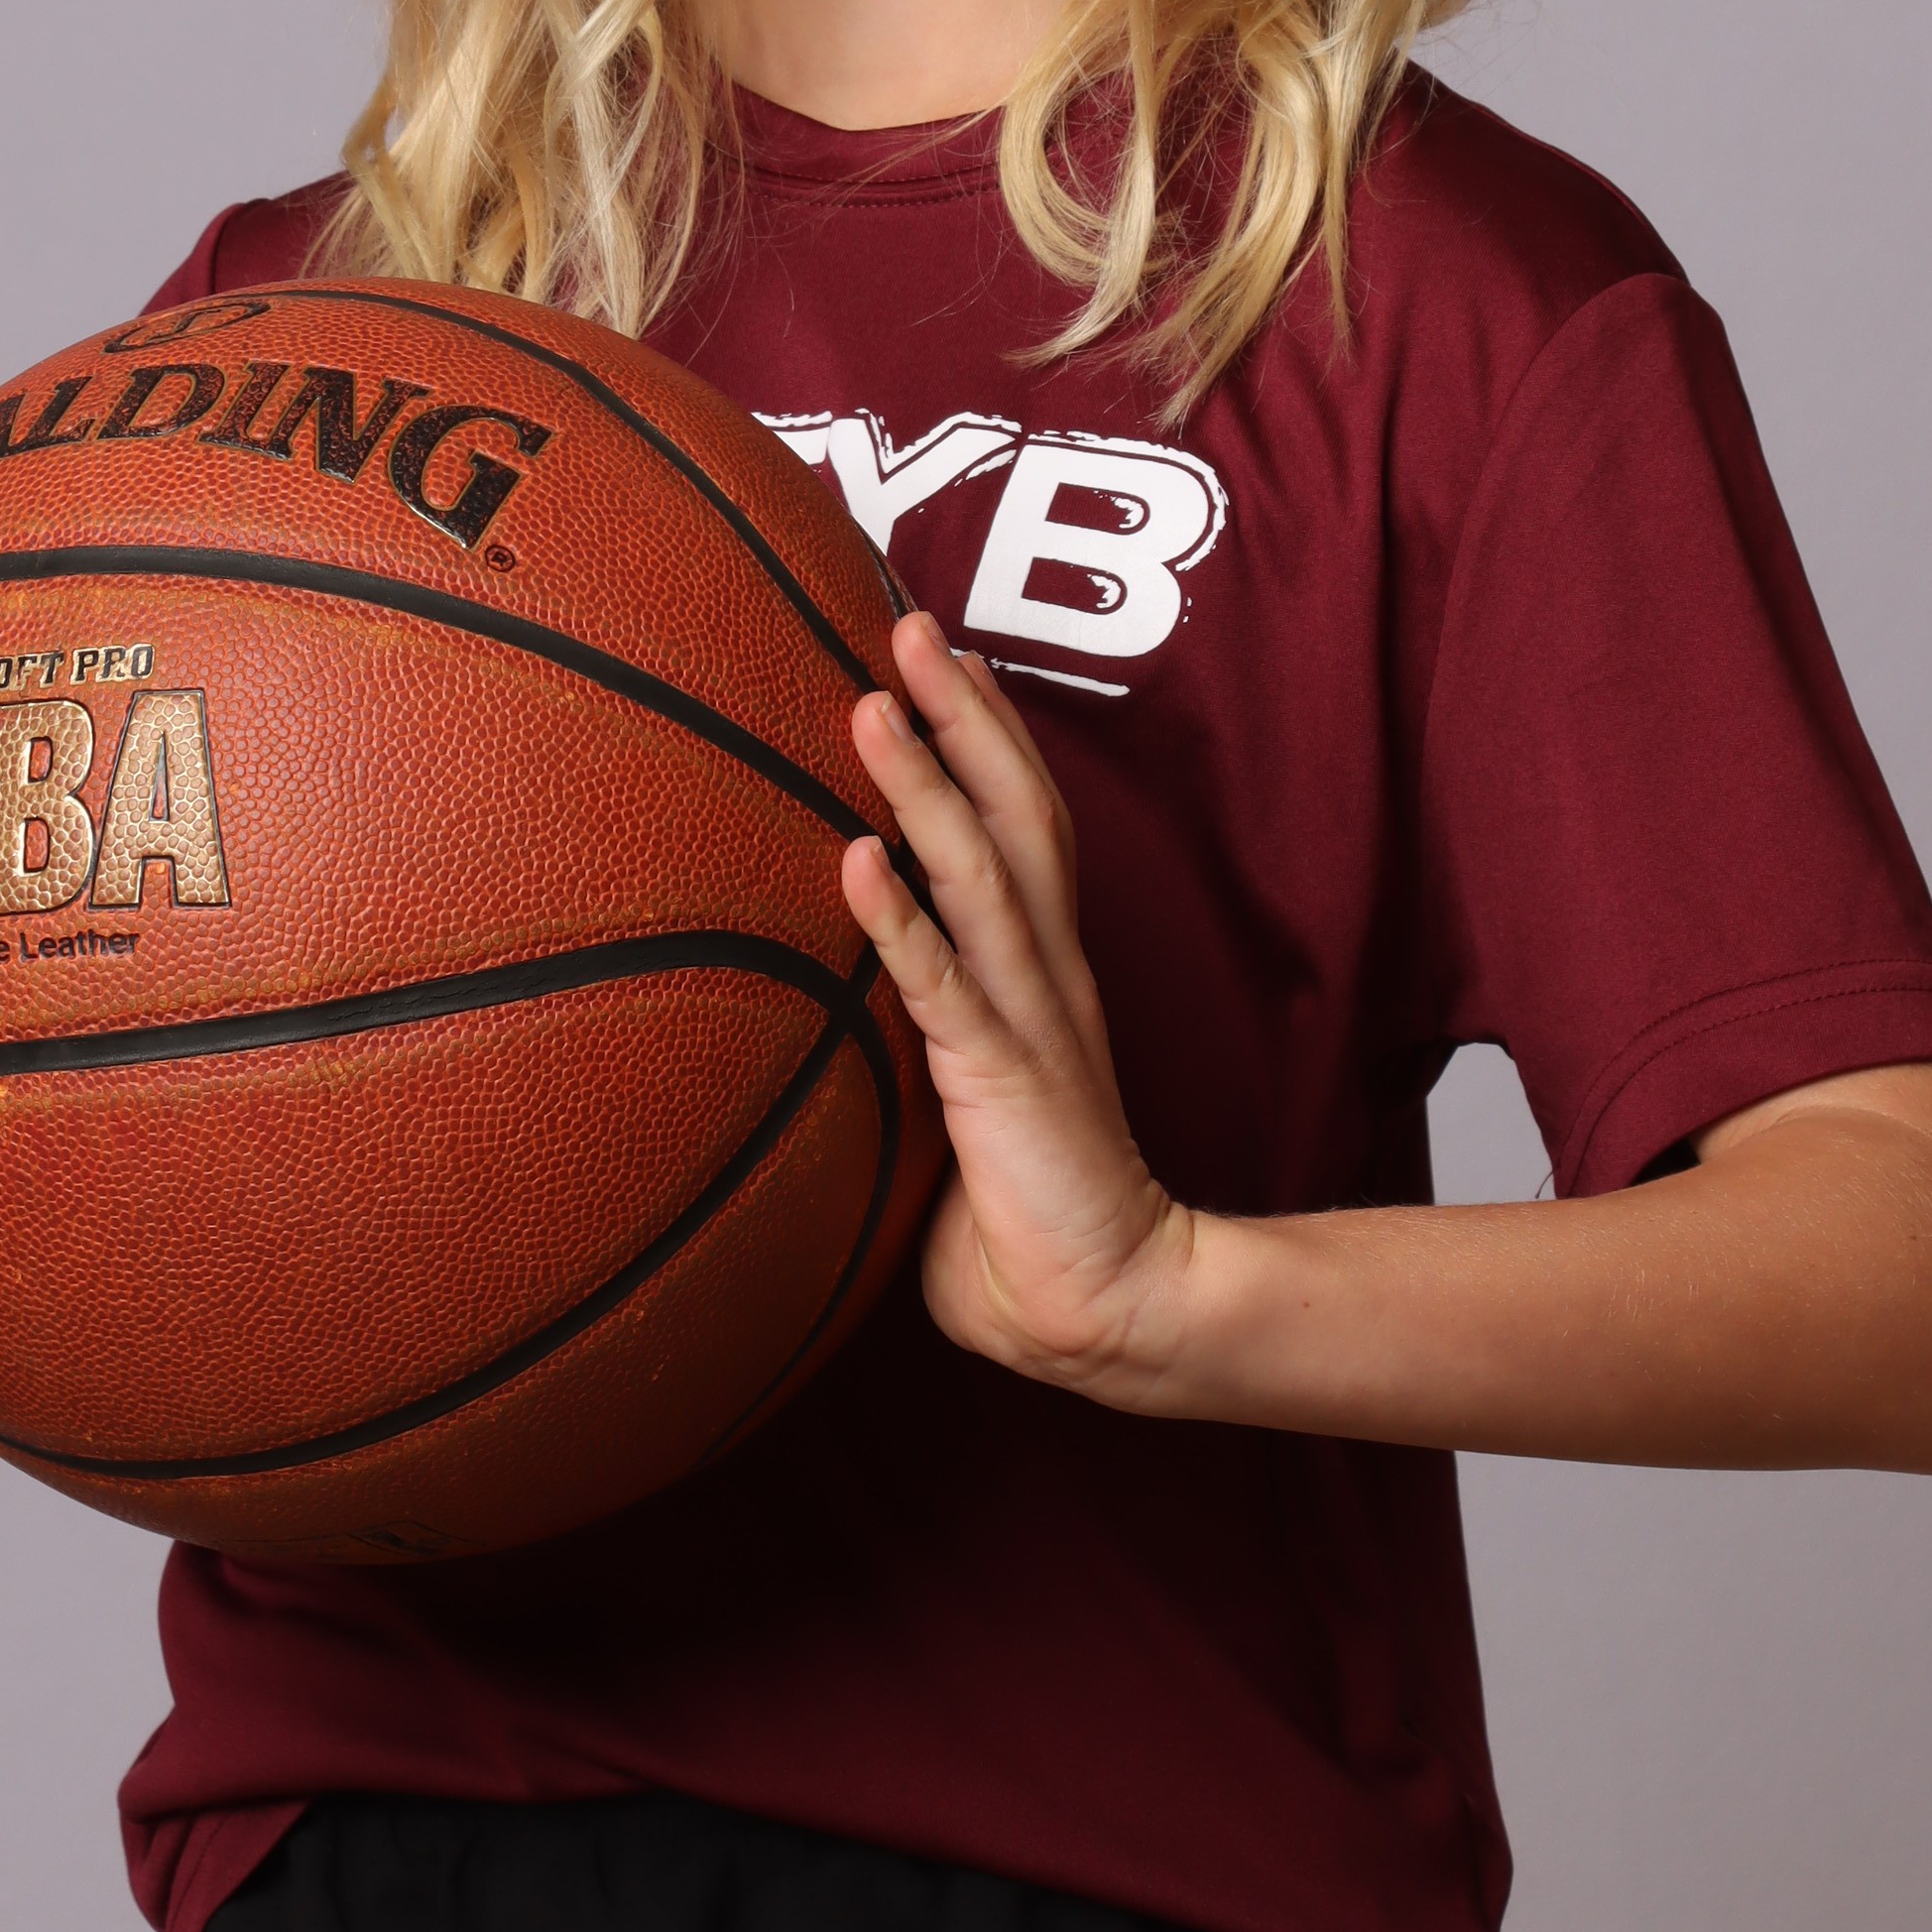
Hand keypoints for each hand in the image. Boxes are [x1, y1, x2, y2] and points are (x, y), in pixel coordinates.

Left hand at [841, 618, 1191, 1394]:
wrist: (1111, 1310)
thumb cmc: (1028, 1228)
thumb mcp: (955, 1117)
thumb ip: (909, 1061)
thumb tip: (820, 1041)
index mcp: (1040, 978)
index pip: (1024, 830)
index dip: (990, 738)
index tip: (947, 655)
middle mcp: (1043, 977)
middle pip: (1014, 814)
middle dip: (963, 714)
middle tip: (908, 620)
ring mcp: (1027, 1022)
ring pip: (980, 873)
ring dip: (925, 782)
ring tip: (873, 702)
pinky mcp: (1002, 1081)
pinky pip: (942, 987)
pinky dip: (898, 918)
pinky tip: (856, 857)